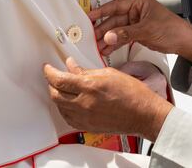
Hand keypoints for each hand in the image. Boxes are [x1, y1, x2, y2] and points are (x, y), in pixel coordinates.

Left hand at [44, 57, 171, 141]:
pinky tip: (68, 103)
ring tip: (62, 88)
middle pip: (55, 94)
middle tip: (53, 77)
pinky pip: (68, 118)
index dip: (49, 72)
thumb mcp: (108, 73)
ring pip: (59, 107)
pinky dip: (64, 109)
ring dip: (57, 96)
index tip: (48, 68)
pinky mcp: (88, 127)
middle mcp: (84, 103)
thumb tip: (72, 66)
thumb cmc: (132, 94)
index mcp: (90, 87)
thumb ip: (86, 70)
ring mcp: (85, 117)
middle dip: (51, 84)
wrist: (143, 114)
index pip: (60, 79)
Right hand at [88, 0, 191, 62]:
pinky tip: (107, 48)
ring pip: (117, 29)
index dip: (102, 11)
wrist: (185, 42)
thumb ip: (126, 34)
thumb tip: (109, 36)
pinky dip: (115, 43)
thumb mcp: (147, 30)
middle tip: (91, 36)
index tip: (90, 16)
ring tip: (96, 45)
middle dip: (103, 28)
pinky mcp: (138, 33)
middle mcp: (136, 10)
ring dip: (107, 38)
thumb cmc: (173, 29)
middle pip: (114, 19)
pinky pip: (122, 37)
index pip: (116, 5)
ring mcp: (136, 22)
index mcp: (139, 2)